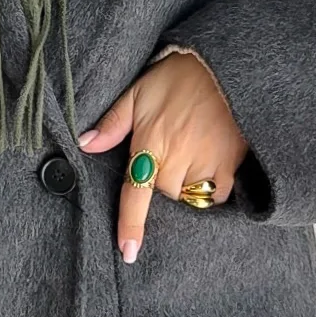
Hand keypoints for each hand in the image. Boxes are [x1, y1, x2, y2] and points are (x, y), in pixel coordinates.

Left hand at [77, 51, 248, 263]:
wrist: (223, 64)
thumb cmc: (177, 77)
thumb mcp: (138, 92)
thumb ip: (113, 123)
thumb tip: (84, 144)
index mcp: (151, 141)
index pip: (136, 192)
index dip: (131, 224)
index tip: (128, 252)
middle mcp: (178, 156)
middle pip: (165, 192)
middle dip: (164, 179)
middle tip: (171, 148)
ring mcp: (206, 160)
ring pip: (190, 194)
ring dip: (187, 182)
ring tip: (191, 150)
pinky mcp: (231, 162)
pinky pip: (218, 193)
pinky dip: (212, 189)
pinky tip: (211, 164)